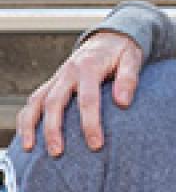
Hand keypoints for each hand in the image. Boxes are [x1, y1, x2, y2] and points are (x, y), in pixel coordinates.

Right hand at [18, 31, 143, 156]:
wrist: (108, 38)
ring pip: (37, 101)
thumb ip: (128, 79)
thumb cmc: (122, 52)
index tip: (96, 145)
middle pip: (55, 102)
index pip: (88, 99)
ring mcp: (57, 78)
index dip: (91, 123)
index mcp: (88, 67)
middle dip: (54, 129)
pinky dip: (26, 118)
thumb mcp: (132, 59)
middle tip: (57, 153)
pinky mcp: (52, 83)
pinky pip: (34, 100)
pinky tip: (26, 137)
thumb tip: (123, 102)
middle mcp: (68, 72)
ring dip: (31, 125)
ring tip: (30, 149)